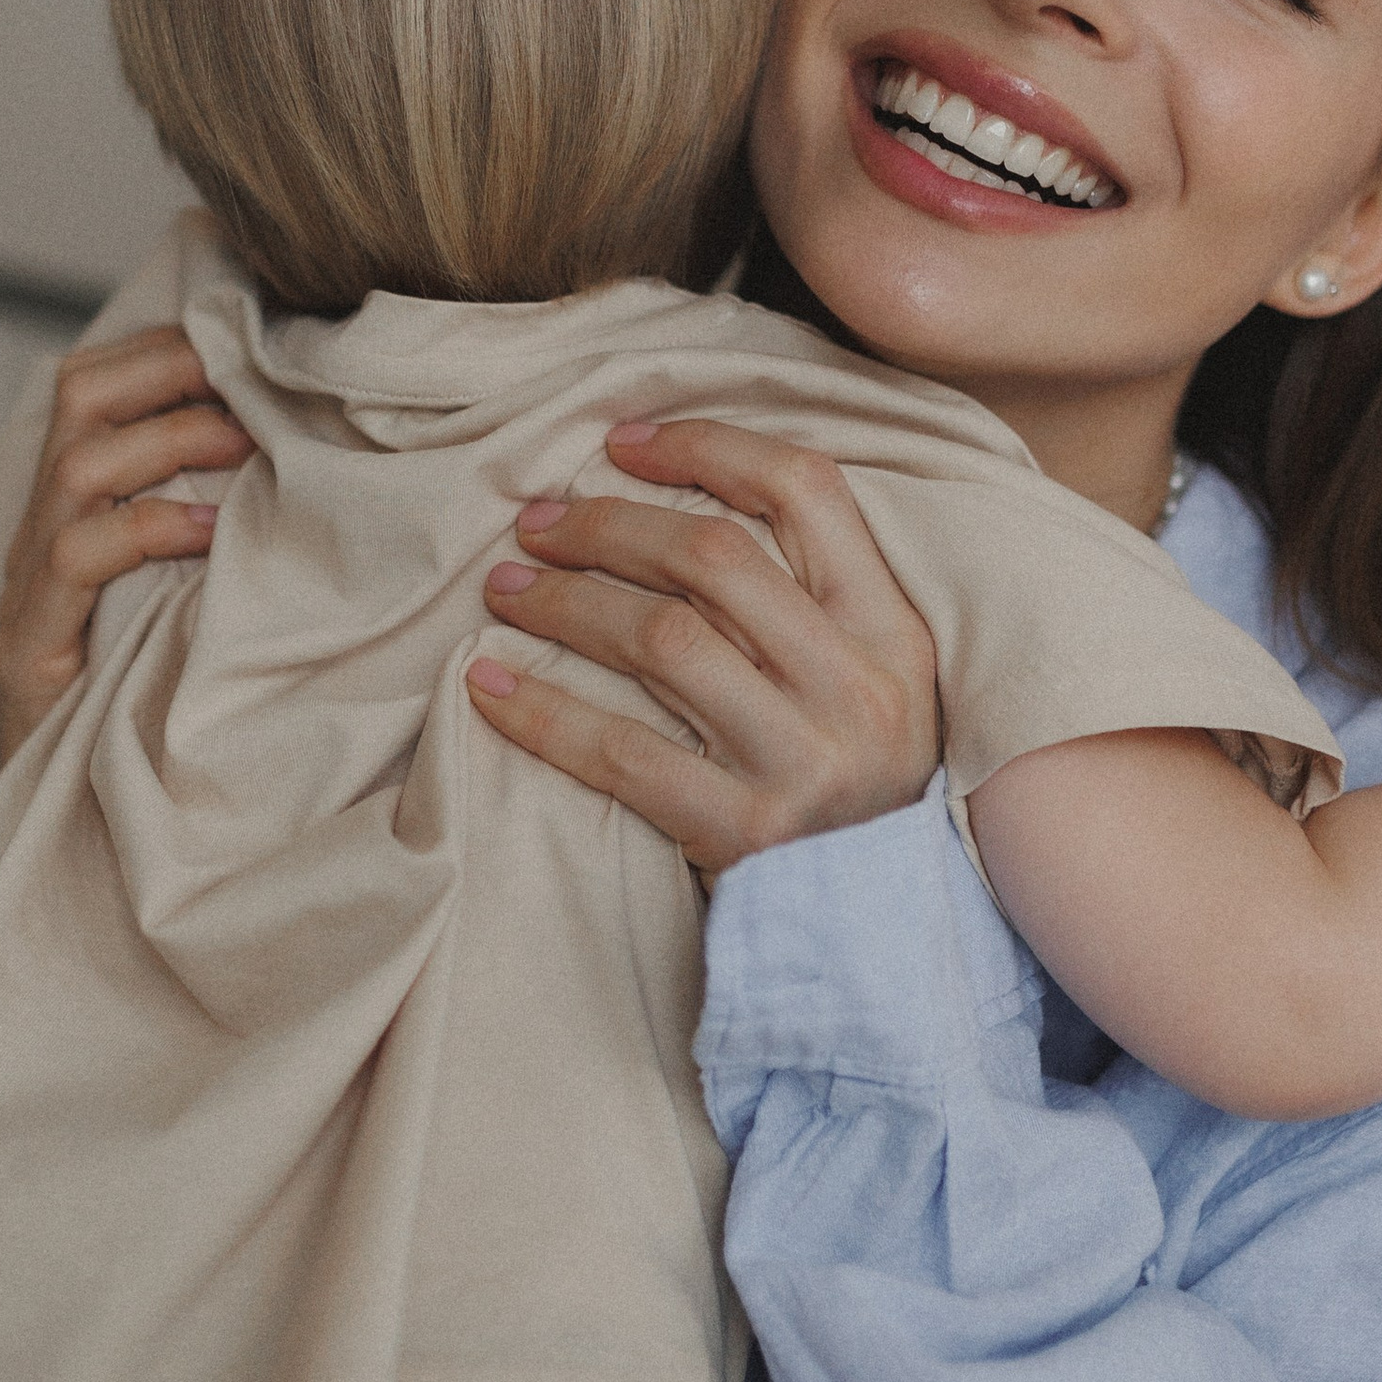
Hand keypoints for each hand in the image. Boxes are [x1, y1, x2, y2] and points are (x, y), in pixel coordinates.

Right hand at [0, 325, 252, 769]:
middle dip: (170, 369)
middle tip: (258, 379)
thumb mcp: (179, 585)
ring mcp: (29, 581)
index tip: (256, 342)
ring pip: (77, 465)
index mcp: (74, 497)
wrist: (71, 809)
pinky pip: (75, 557)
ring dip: (170, 438)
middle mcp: (42, 523)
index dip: (171, 347)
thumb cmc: (143, 683)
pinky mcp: (30, 644)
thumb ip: (212, 513)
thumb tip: (311, 444)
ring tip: (248, 442)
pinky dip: (145, 529)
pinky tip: (208, 533)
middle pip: (80, 394)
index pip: (101, 378)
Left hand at [465, 417, 940, 879]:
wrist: (880, 940)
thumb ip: (811, 597)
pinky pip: (622, 754)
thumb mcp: (874, 681)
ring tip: (506, 589)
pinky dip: (543, 712)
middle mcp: (860, 687)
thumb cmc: (852, 784)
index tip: (623, 441)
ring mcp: (806, 762)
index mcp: (893, 630)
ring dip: (565, 602)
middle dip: (609, 523)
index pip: (808, 491)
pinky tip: (487, 686)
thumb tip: (678, 490)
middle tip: (539, 522)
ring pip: (662, 639)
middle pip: (714, 557)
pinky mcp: (748, 834)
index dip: (708, 446)